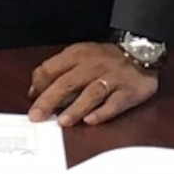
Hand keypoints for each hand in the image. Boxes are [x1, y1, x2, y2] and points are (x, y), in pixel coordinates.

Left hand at [26, 42, 158, 126]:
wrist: (142, 51)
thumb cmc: (105, 58)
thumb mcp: (80, 55)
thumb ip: (58, 70)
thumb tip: (35, 91)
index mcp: (78, 54)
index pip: (52, 69)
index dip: (39, 85)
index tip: (32, 100)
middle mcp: (93, 65)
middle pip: (67, 82)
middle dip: (49, 100)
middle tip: (37, 116)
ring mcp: (112, 78)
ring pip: (91, 93)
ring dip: (75, 108)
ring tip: (63, 121)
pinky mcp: (129, 91)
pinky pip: (115, 103)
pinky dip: (103, 112)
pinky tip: (91, 120)